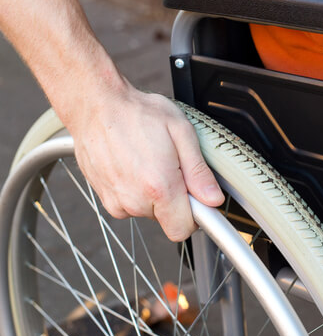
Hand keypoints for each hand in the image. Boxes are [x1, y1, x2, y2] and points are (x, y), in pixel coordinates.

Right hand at [69, 85, 223, 241]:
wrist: (96, 105)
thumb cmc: (138, 114)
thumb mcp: (181, 132)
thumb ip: (199, 172)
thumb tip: (213, 199)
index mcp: (159, 187)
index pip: (182, 230)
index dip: (194, 215)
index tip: (195, 196)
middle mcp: (135, 201)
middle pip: (167, 219)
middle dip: (174, 198)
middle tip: (170, 166)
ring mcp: (116, 202)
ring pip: (148, 211)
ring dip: (154, 193)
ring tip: (149, 161)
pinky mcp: (104, 199)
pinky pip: (130, 204)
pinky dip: (136, 190)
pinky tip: (133, 165)